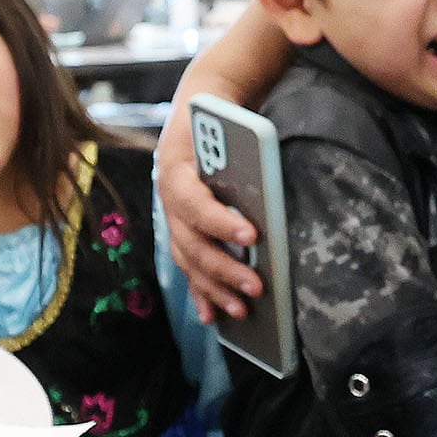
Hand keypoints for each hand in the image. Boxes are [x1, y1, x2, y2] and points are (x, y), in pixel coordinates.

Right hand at [155, 102, 259, 322]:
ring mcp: (172, 223)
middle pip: (193, 244)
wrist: (195, 120)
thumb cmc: (218, 126)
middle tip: (257, 287)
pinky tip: (213, 317)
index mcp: (176, 172)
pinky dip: (200, 295)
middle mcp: (168, 202)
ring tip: (242, 311)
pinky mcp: (181, 237)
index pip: (196, 204)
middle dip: (225, 269)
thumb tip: (268, 190)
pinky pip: (188, 270)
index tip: (252, 235)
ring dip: (215, 289)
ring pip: (189, 263)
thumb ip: (241, 156)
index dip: (221, 222)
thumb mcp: (226, 130)